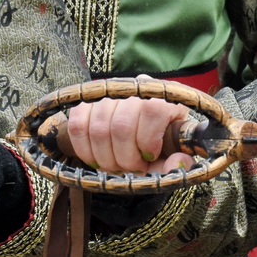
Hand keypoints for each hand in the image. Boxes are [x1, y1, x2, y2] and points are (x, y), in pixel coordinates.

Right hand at [61, 89, 191, 174]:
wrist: (144, 127)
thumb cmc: (160, 142)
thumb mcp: (175, 152)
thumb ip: (179, 162)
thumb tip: (176, 164)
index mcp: (164, 95)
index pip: (153, 111)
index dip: (148, 143)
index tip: (149, 158)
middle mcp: (134, 88)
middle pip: (121, 126)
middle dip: (125, 159)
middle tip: (131, 168)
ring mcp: (109, 93)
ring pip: (98, 129)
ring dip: (105, 159)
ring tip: (116, 165)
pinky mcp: (87, 102)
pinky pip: (77, 126)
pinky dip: (84, 149)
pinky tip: (97, 158)